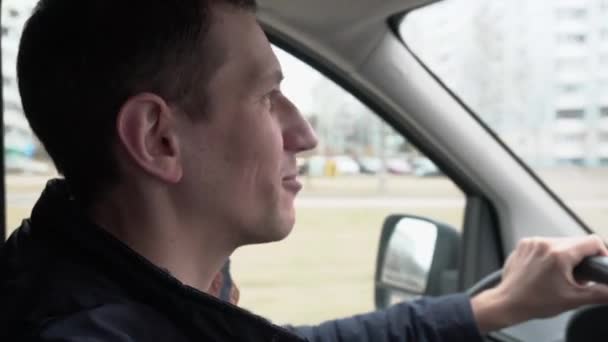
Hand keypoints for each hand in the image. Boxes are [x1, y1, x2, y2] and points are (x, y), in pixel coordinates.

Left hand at [472, 235, 607, 332]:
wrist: (508, 303)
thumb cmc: (535, 302)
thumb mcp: (574, 299)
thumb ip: (600, 293)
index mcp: (559, 254)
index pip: (592, 242)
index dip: (601, 253)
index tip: (599, 264)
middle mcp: (544, 243)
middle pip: (576, 242)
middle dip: (581, 258)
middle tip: (577, 277)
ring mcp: (532, 242)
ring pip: (560, 242)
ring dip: (565, 255)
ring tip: (561, 274)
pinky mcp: (523, 244)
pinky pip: (544, 244)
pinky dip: (550, 254)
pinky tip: (546, 270)